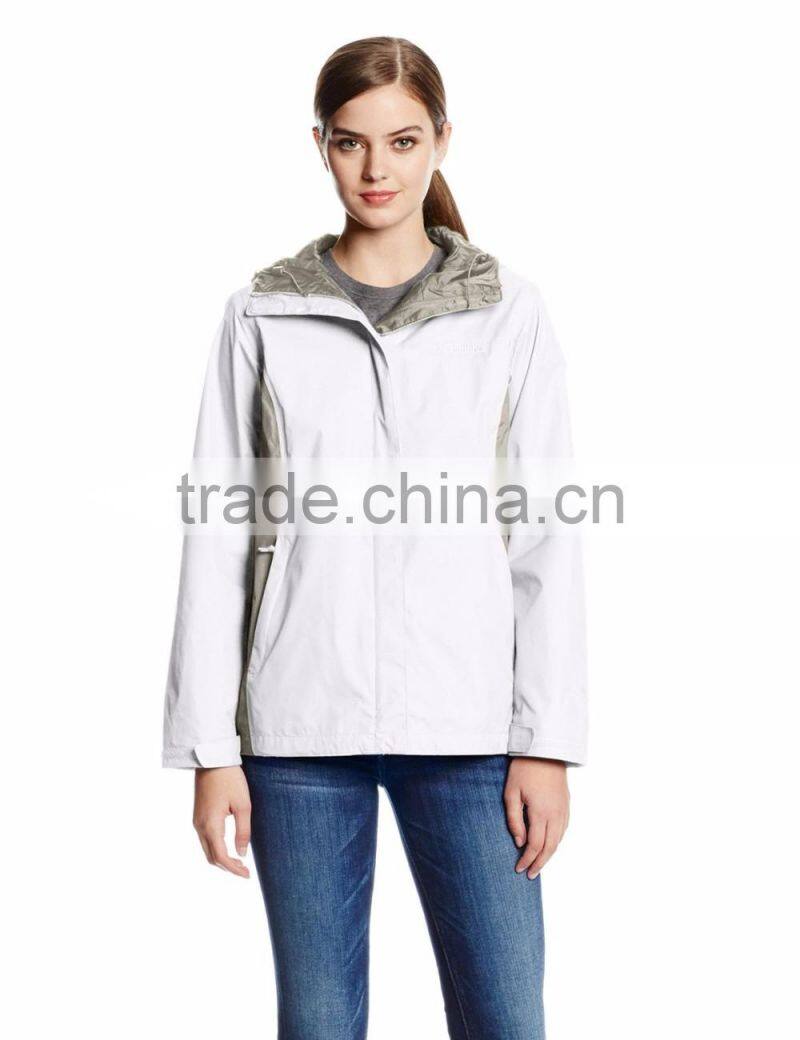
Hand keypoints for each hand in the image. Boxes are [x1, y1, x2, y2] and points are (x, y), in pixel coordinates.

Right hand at [193, 765, 251, 877]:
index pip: (220, 857)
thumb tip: (242, 853)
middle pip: (211, 857)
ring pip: (207, 850)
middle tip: (245, 871)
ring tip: (239, 861)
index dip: (234, 869)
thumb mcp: (243, 805)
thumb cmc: (230, 779)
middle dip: (227, 867)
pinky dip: (216, 848)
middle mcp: (200, 826)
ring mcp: (196, 821)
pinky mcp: (198, 815)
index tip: (247, 875)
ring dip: (221, 859)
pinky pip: (205, 840)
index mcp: (211, 825)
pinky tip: (228, 846)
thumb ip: (243, 831)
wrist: (212, 759)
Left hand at [504, 757, 569, 878]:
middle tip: (530, 874)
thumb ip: (514, 819)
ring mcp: (564, 810)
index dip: (527, 860)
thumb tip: (519, 842)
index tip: (519, 869)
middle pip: (550, 847)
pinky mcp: (567, 804)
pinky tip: (549, 845)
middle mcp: (556, 815)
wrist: (544, 750)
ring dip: (549, 854)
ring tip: (538, 864)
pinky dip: (556, 842)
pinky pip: (564, 829)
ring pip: (559, 840)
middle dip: (539, 863)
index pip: (535, 845)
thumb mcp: (511, 793)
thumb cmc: (524, 770)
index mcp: (541, 813)